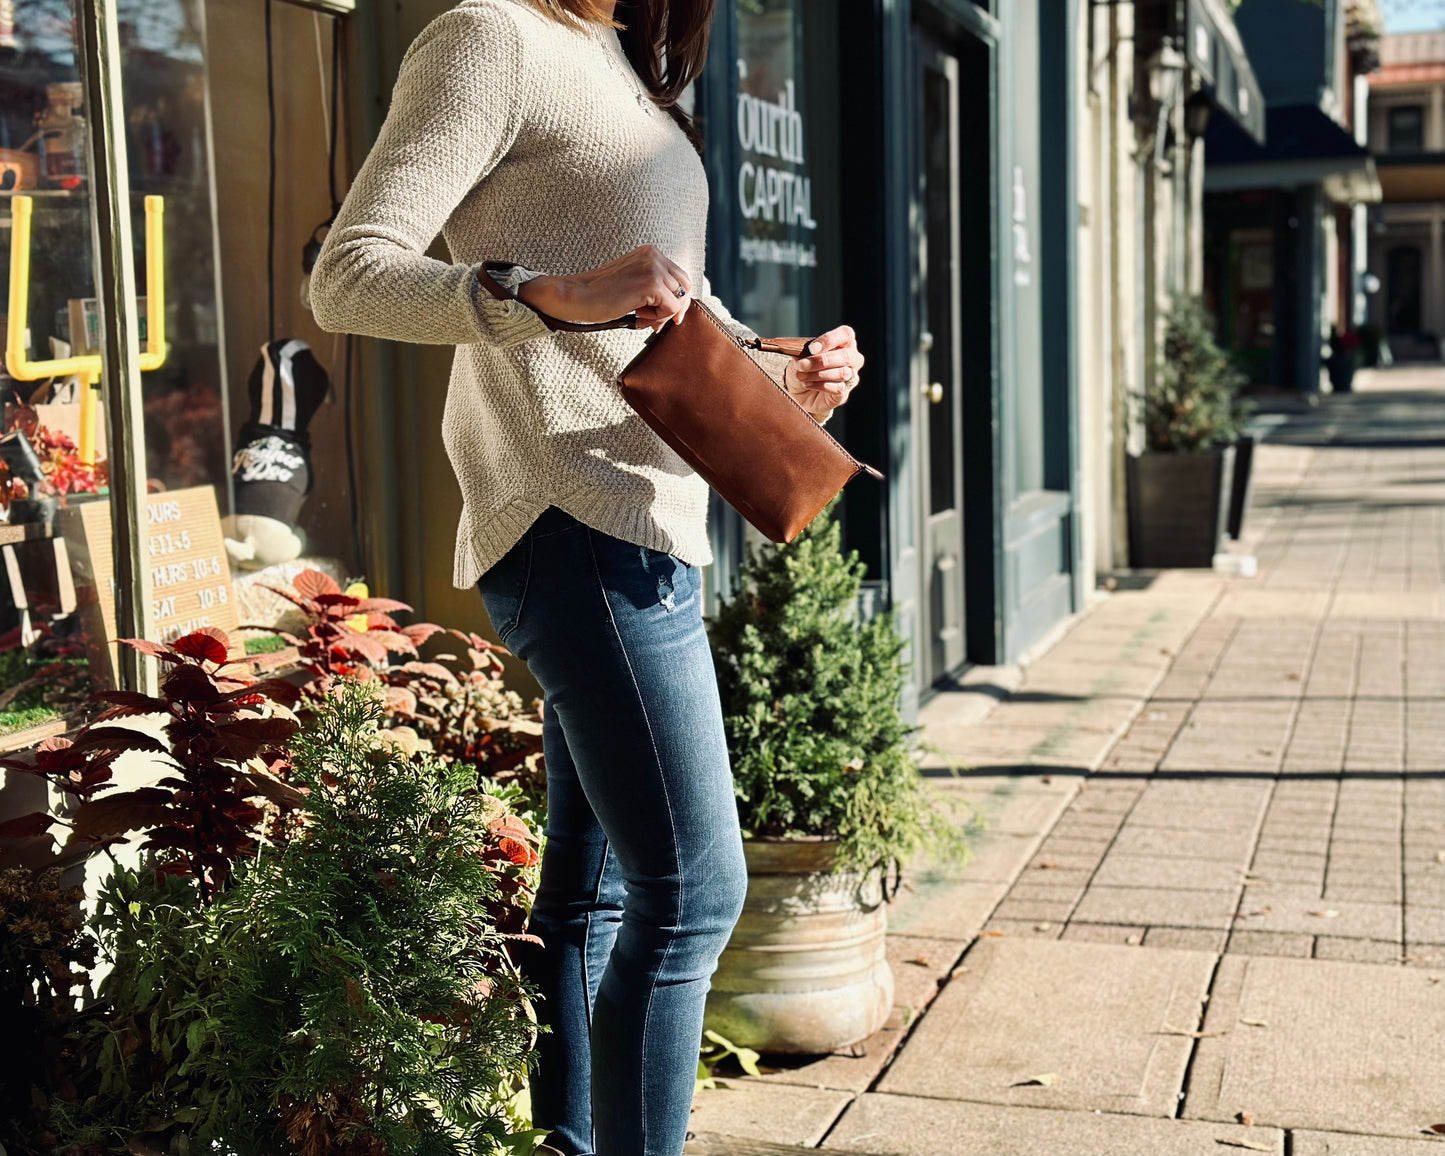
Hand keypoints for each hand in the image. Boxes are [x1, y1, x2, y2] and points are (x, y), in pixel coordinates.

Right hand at [517, 245, 692, 331]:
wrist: (578, 297)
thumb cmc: (602, 297)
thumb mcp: (634, 285)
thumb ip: (655, 289)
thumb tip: (680, 309)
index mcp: (650, 252)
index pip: (680, 277)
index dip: (676, 300)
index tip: (662, 316)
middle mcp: (654, 255)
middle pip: (685, 287)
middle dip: (674, 308)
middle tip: (655, 323)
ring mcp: (654, 267)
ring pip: (679, 299)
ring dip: (661, 315)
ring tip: (639, 317)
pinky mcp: (652, 283)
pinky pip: (671, 308)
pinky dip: (657, 319)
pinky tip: (637, 317)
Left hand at [784, 325, 863, 419]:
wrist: (799, 391)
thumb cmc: (804, 368)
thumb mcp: (800, 356)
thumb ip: (803, 352)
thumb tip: (799, 353)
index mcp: (843, 341)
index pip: (845, 334)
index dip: (829, 340)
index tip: (811, 348)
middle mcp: (852, 357)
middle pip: (846, 356)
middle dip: (821, 361)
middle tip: (802, 365)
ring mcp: (851, 376)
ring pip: (842, 373)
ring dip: (818, 374)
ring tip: (801, 376)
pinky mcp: (844, 392)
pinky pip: (838, 388)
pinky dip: (820, 386)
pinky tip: (808, 384)